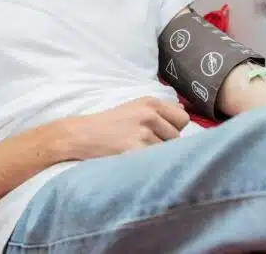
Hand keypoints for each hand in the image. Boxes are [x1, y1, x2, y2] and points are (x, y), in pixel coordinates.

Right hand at [58, 97, 190, 160]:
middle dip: (165, 144)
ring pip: (166, 151)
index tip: (161, 134)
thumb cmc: (109, 124)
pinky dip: (148, 164)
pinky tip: (134, 159)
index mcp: (150, 102)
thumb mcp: (134, 108)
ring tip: (136, 151)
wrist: (82, 135)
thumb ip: (160, 110)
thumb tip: (184, 112)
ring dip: (155, 155)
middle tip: (144, 145)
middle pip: (177, 137)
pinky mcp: (135, 149)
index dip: (175, 129)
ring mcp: (143, 131)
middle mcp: (149, 114)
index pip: (183, 119)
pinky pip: (155, 161)